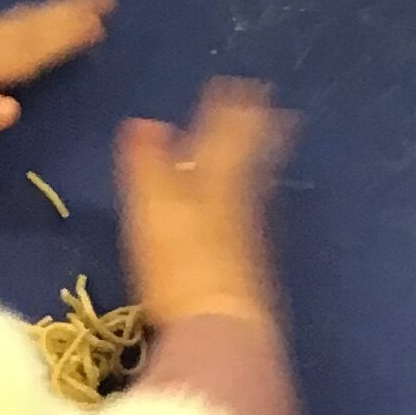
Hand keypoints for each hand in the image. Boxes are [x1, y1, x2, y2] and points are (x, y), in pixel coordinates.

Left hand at [0, 0, 114, 135]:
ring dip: (45, 16)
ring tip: (73, 4)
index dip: (63, 37)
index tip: (101, 18)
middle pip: (23, 31)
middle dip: (64, 15)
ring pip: (10, 27)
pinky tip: (16, 26)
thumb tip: (13, 111)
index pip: (25, 50)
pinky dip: (16, 24)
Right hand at [117, 77, 292, 331]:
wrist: (222, 330)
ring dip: (262, 156)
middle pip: (250, 156)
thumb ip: (148, 167)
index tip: (238, 84)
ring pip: (257, 182)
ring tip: (272, 137)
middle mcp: (241, 201)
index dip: (228, 110)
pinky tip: (254, 205)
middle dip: (257, 127)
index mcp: (217, 182)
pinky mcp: (252, 269)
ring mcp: (251, 236)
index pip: (224, 136)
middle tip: (271, 102)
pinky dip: (255, 197)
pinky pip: (256, 215)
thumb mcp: (153, 212)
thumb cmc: (182, 267)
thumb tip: (143, 122)